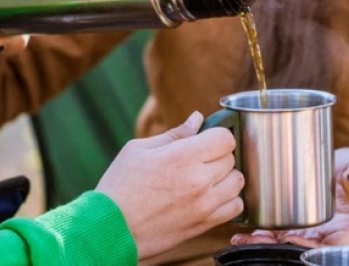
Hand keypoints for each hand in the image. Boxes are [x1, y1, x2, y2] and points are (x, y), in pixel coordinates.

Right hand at [97, 112, 244, 258]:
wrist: (111, 228)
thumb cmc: (120, 187)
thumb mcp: (138, 150)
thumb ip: (173, 134)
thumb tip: (197, 119)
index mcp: (181, 156)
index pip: (225, 138)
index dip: (218, 134)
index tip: (207, 139)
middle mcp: (198, 180)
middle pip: (231, 158)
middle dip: (218, 154)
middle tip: (200, 159)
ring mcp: (204, 204)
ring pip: (237, 181)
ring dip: (226, 176)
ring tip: (207, 178)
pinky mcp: (204, 224)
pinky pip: (235, 207)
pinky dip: (229, 199)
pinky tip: (212, 196)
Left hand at [230, 147, 348, 247]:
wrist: (347, 171)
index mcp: (347, 233)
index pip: (328, 251)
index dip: (309, 250)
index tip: (291, 240)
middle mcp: (325, 239)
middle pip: (302, 253)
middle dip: (279, 250)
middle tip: (259, 240)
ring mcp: (307, 235)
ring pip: (284, 247)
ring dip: (265, 247)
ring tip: (244, 240)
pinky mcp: (292, 226)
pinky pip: (274, 237)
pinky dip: (258, 239)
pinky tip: (241, 236)